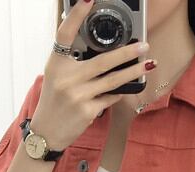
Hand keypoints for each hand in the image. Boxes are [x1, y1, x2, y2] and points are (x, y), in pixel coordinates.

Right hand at [30, 0, 152, 150]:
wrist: (47, 132)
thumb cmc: (54, 102)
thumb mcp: (57, 77)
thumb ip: (73, 63)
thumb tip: (101, 52)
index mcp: (57, 64)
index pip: (65, 34)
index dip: (76, 15)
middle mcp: (66, 78)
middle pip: (102, 61)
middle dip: (127, 53)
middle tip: (143, 45)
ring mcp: (78, 96)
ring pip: (112, 81)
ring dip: (133, 72)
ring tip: (148, 64)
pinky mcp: (87, 111)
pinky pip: (110, 98)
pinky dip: (119, 92)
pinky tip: (126, 88)